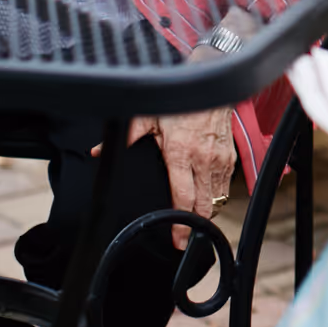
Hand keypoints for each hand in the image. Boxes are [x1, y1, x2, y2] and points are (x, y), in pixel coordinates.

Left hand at [99, 108, 236, 248]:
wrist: (210, 86)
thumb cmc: (180, 102)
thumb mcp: (149, 117)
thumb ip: (126, 137)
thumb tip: (98, 152)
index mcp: (180, 154)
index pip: (183, 197)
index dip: (180, 224)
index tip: (178, 240)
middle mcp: (203, 160)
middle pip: (204, 205)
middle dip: (196, 225)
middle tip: (187, 239)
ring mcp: (219, 159)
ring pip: (217, 198)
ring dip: (207, 211)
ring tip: (195, 221)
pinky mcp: (230, 157)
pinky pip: (225, 185)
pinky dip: (217, 195)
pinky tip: (207, 199)